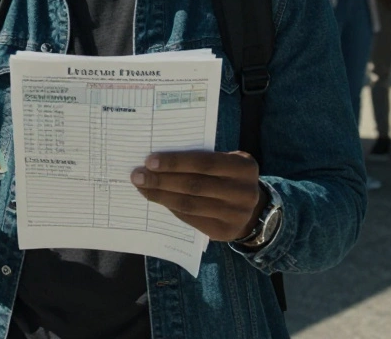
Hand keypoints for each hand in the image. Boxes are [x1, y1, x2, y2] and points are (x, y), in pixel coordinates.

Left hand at [131, 151, 266, 241]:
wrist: (252, 210)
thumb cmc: (228, 177)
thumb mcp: (225, 162)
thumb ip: (201, 158)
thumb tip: (159, 159)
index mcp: (243, 167)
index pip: (204, 163)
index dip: (175, 162)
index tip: (149, 161)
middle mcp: (243, 192)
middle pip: (194, 185)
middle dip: (162, 180)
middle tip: (137, 175)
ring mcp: (236, 215)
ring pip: (190, 204)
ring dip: (161, 195)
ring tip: (142, 187)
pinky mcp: (224, 232)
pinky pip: (191, 218)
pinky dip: (171, 207)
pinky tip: (156, 199)